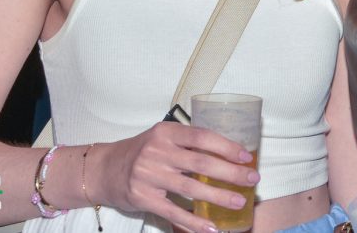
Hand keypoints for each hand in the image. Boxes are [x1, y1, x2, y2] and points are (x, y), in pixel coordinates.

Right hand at [92, 122, 259, 232]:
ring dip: (218, 197)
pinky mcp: (143, 198)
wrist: (104, 169)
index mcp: (166, 133)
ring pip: (191, 188)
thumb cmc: (143, 152)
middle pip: (201, 163)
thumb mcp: (162, 138)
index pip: (202, 137)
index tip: (246, 157)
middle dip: (231, 173)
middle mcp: (156, 152)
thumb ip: (188, 143)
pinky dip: (194, 222)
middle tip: (253, 179)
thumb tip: (229, 154)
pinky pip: (173, 212)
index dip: (226, 147)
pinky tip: (211, 228)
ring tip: (239, 202)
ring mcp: (148, 175)